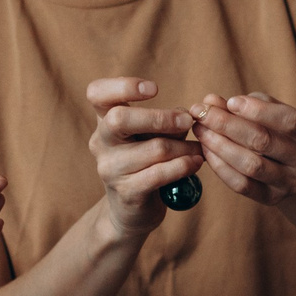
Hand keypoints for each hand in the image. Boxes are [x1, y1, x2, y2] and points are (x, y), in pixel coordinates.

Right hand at [86, 77, 202, 237]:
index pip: (97, 93)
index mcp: (104, 121)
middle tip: (187, 120)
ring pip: (154, 148)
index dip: (122, 86)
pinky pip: (160, 174)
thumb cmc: (145, 163)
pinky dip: (183, 166)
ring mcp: (110, 169)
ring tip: (198, 149)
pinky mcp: (126, 192)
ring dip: (184, 147)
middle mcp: (101, 142)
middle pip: (120, 118)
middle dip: (160, 117)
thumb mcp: (151, 136)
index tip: (154, 88)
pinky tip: (195, 163)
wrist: (131, 209)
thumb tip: (186, 117)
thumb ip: (164, 122)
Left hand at [189, 91, 295, 206]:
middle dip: (227, 124)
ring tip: (200, 130)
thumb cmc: (284, 130)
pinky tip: (206, 151)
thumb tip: (210, 102)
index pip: (289, 121)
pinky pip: (243, 185)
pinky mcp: (274, 199)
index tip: (231, 101)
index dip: (258, 110)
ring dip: (219, 145)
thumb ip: (248, 104)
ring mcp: (293, 184)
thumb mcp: (276, 112)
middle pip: (263, 142)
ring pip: (251, 165)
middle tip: (200, 112)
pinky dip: (221, 167)